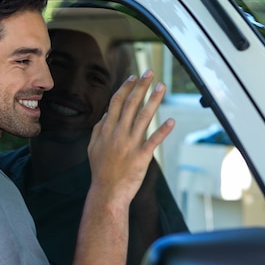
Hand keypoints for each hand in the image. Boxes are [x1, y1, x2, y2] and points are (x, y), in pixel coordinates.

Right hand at [87, 70, 174, 206]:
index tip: (134, 77)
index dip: (126, 88)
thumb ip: (99, 129)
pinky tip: (172, 121)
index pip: (117, 103)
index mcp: (106, 130)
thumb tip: (107, 114)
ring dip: (153, 100)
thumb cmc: (100, 171)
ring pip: (143, 117)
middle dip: (141, 86)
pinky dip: (162, 131)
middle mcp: (118, 134)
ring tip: (162, 87)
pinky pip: (153, 141)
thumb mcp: (93, 147)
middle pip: (131, 104)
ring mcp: (130, 145)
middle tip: (150, 72)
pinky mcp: (141, 157)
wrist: (107, 192)